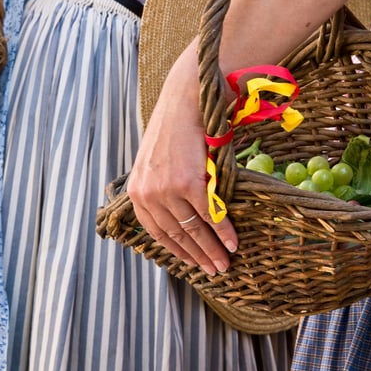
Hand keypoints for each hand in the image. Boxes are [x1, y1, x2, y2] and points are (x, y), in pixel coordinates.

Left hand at [128, 40, 237, 275]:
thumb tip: (181, 217)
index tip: (193, 264)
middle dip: (198, 256)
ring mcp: (168, 190)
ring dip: (213, 250)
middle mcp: (148, 194)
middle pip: (177, 235)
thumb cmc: (176, 128)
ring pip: (194, 229)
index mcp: (137, 192)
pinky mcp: (189, 183)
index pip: (157, 233)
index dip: (178, 252)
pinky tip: (234, 242)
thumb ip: (162, 188)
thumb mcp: (157, 162)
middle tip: (216, 270)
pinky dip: (224, 231)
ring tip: (226, 263)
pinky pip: (210, 214)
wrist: (185, 100)